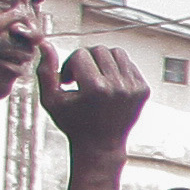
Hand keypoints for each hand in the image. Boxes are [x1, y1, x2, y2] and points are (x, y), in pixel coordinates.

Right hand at [37, 44, 151, 150]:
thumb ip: (46, 71)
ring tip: (94, 78)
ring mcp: (133, 88)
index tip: (68, 81)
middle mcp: (117, 86)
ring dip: (103, 61)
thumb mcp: (51, 100)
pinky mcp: (143, 89)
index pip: (80, 54)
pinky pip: (129, 64)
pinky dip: (117, 69)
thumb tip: (45, 44)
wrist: (101, 145)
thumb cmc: (73, 123)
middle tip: (80, 78)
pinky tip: (108, 85)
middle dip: (86, 60)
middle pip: (99, 50)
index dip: (70, 66)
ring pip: (117, 53)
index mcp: (95, 88)